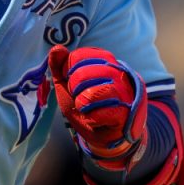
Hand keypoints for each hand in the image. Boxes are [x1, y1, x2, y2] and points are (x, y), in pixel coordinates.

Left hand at [47, 45, 147, 169]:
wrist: (105, 136)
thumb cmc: (86, 107)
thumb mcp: (68, 86)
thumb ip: (60, 67)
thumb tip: (56, 48)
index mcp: (104, 60)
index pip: (77, 57)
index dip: (68, 73)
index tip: (74, 84)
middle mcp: (118, 71)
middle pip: (81, 75)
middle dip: (74, 91)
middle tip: (82, 99)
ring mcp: (125, 92)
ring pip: (92, 94)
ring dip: (83, 105)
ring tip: (89, 109)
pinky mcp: (127, 113)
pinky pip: (100, 114)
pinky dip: (92, 119)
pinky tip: (97, 120)